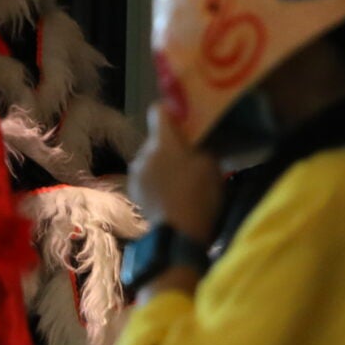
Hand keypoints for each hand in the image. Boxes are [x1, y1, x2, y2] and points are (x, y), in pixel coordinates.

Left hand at [129, 105, 223, 243]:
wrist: (177, 235)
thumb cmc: (200, 196)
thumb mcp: (212, 166)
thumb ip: (202, 144)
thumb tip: (198, 132)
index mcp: (164, 141)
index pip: (158, 110)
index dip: (172, 113)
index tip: (185, 122)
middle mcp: (144, 152)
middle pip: (156, 138)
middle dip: (171, 144)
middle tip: (190, 157)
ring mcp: (136, 172)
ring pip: (150, 157)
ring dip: (162, 162)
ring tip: (179, 179)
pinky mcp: (133, 190)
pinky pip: (145, 175)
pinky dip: (155, 179)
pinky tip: (169, 193)